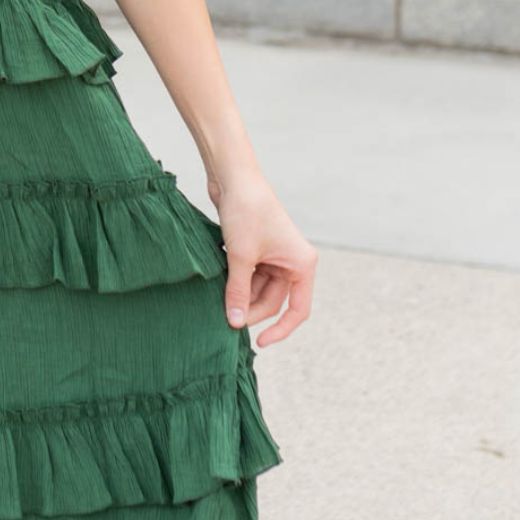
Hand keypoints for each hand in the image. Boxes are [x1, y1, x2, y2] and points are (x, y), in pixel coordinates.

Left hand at [211, 173, 318, 347]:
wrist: (233, 177)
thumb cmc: (246, 212)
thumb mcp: (241, 257)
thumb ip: (238, 292)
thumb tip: (234, 323)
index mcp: (302, 265)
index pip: (298, 310)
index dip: (280, 330)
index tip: (258, 342)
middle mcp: (293, 262)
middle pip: (273, 301)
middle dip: (248, 310)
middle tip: (223, 318)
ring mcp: (275, 256)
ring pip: (257, 290)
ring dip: (239, 296)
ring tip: (217, 300)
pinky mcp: (257, 250)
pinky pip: (248, 277)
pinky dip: (235, 282)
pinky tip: (218, 285)